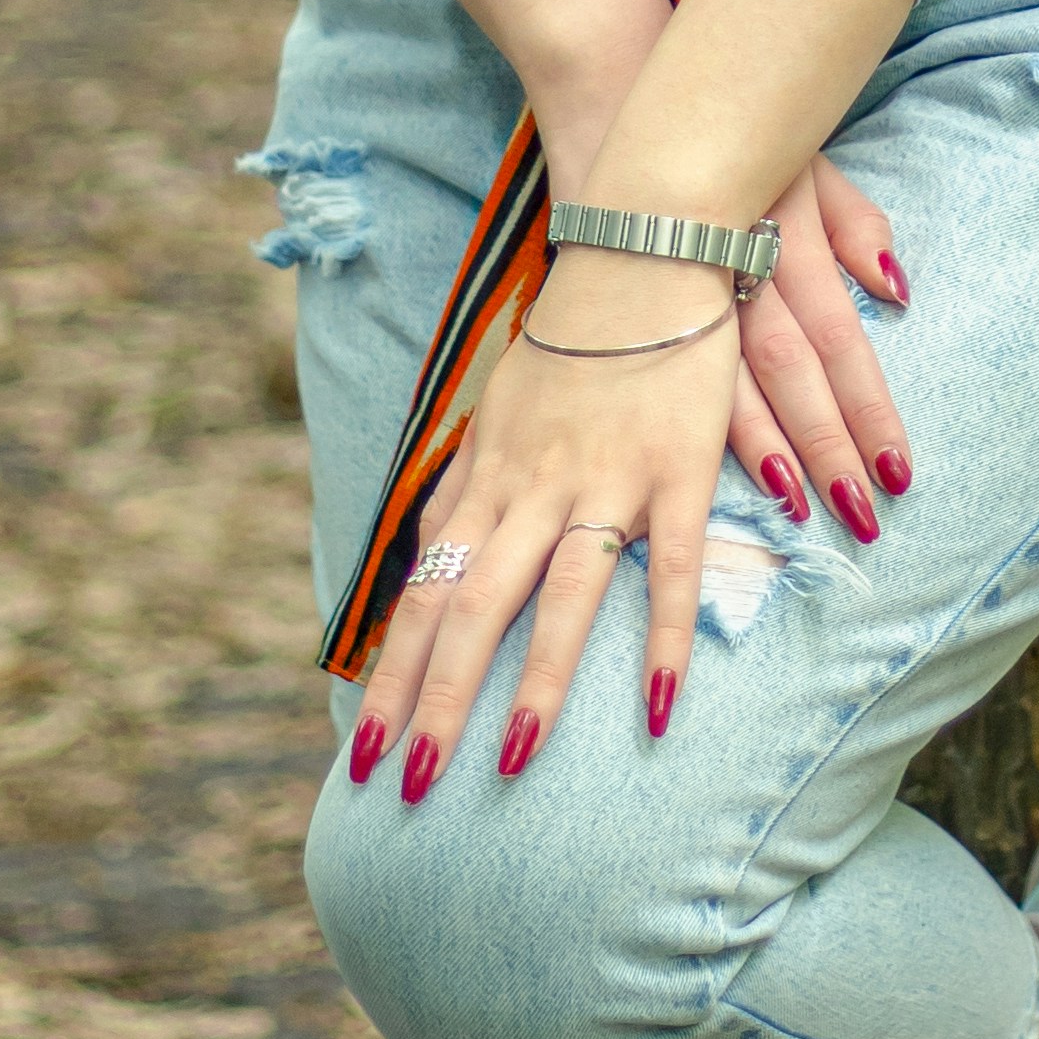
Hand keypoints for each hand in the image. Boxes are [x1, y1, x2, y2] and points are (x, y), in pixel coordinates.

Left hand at [352, 250, 740, 799]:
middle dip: (434, 702)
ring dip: (534, 687)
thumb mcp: (496, 411)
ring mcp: (603, 483)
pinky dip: (663, 636)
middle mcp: (530, 491)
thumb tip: (429, 552)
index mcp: (486, 483)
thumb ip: (466, 485)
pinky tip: (654, 704)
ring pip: (557, 599)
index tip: (363, 747)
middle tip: (406, 786)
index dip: (392, 675)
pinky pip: (670, 568)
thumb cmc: (572, 338)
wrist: (641, 252)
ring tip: (512, 764)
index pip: (425, 596)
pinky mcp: (675, 472)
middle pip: (471, 611)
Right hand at [528, 75, 912, 582]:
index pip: (840, 339)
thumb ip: (855, 223)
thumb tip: (897, 288)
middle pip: (792, 374)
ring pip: (726, 387)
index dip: (869, 407)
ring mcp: (678, 293)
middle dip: (829, 446)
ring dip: (768, 453)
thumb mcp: (806, 163)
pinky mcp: (631, 305)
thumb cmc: (728, 136)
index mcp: (786, 239)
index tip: (899, 469)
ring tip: (800, 511)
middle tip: (864, 516)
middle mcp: (737, 273)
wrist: (617, 99)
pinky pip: (665, 379)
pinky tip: (703, 476)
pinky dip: (692, 429)